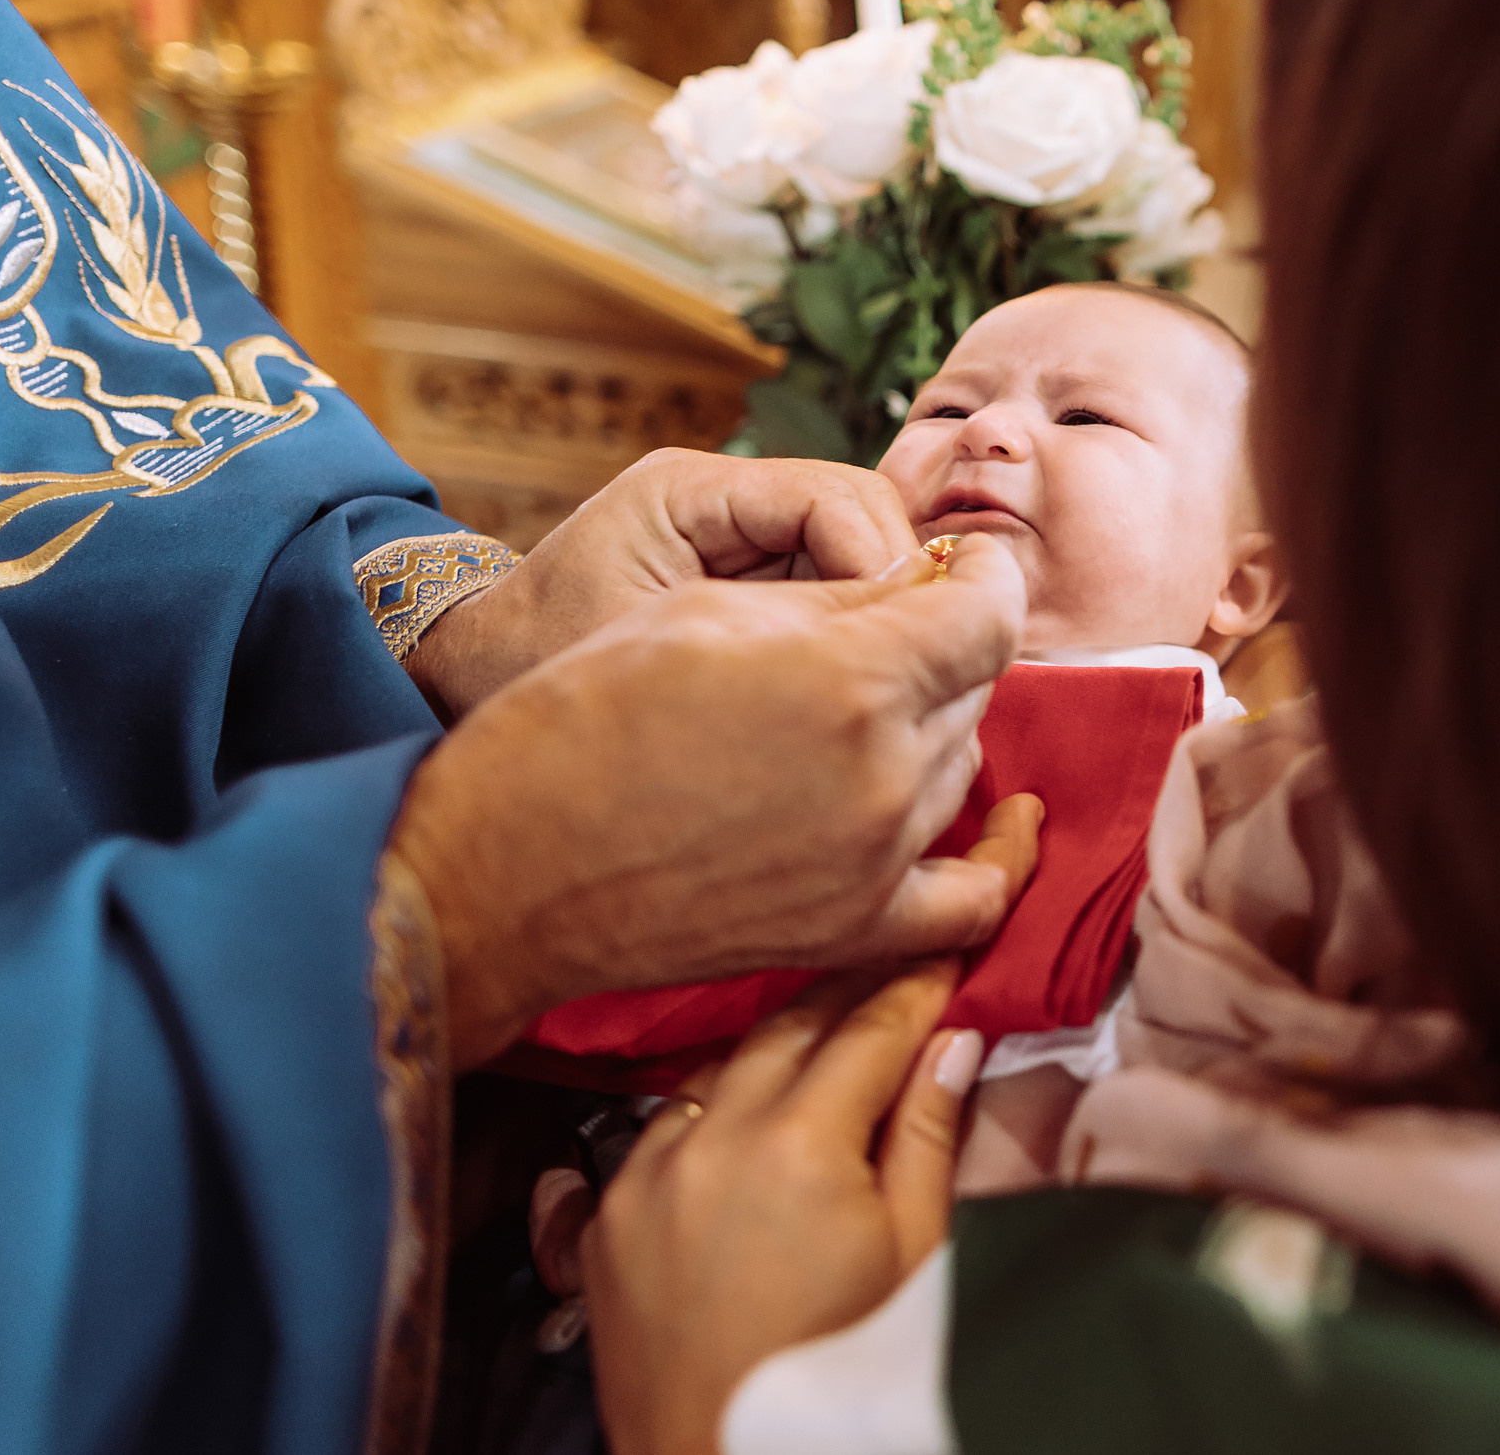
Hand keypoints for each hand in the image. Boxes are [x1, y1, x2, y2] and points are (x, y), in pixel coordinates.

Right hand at [390, 536, 1029, 1065]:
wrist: (508, 865)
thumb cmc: (583, 716)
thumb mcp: (708, 609)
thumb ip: (841, 596)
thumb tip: (930, 586)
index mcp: (850, 681)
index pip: (991, 613)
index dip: (983, 577)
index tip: (965, 568)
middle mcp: (882, 777)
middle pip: (975, 687)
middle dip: (940, 648)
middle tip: (881, 634)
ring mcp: (873, 863)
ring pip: (961, 768)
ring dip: (931, 728)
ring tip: (854, 712)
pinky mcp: (851, 929)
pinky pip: (967, 900)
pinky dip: (984, 856)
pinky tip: (980, 821)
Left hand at [406, 450, 918, 717]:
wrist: (465, 685)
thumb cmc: (529, 667)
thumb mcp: (635, 649)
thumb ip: (756, 633)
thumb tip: (884, 628)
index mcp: (692, 491)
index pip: (840, 499)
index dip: (888, 567)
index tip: (898, 645)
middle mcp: (729, 501)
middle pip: (871, 521)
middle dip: (903, 594)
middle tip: (912, 680)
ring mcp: (746, 540)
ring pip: (869, 564)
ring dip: (887, 624)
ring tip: (885, 697)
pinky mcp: (756, 584)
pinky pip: (839, 601)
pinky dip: (857, 646)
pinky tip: (851, 702)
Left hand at [587, 953, 1009, 1454]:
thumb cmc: (836, 1371)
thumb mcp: (913, 1255)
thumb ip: (928, 1136)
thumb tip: (952, 1043)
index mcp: (802, 1146)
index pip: (871, 1032)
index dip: (915, 992)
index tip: (945, 965)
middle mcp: (714, 1139)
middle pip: (790, 1027)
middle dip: (848, 995)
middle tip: (892, 975)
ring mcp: (648, 1174)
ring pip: (719, 1068)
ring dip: (775, 1049)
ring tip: (824, 1042)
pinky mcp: (607, 1214)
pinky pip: (661, 1127)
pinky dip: (709, 1111)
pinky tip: (743, 1120)